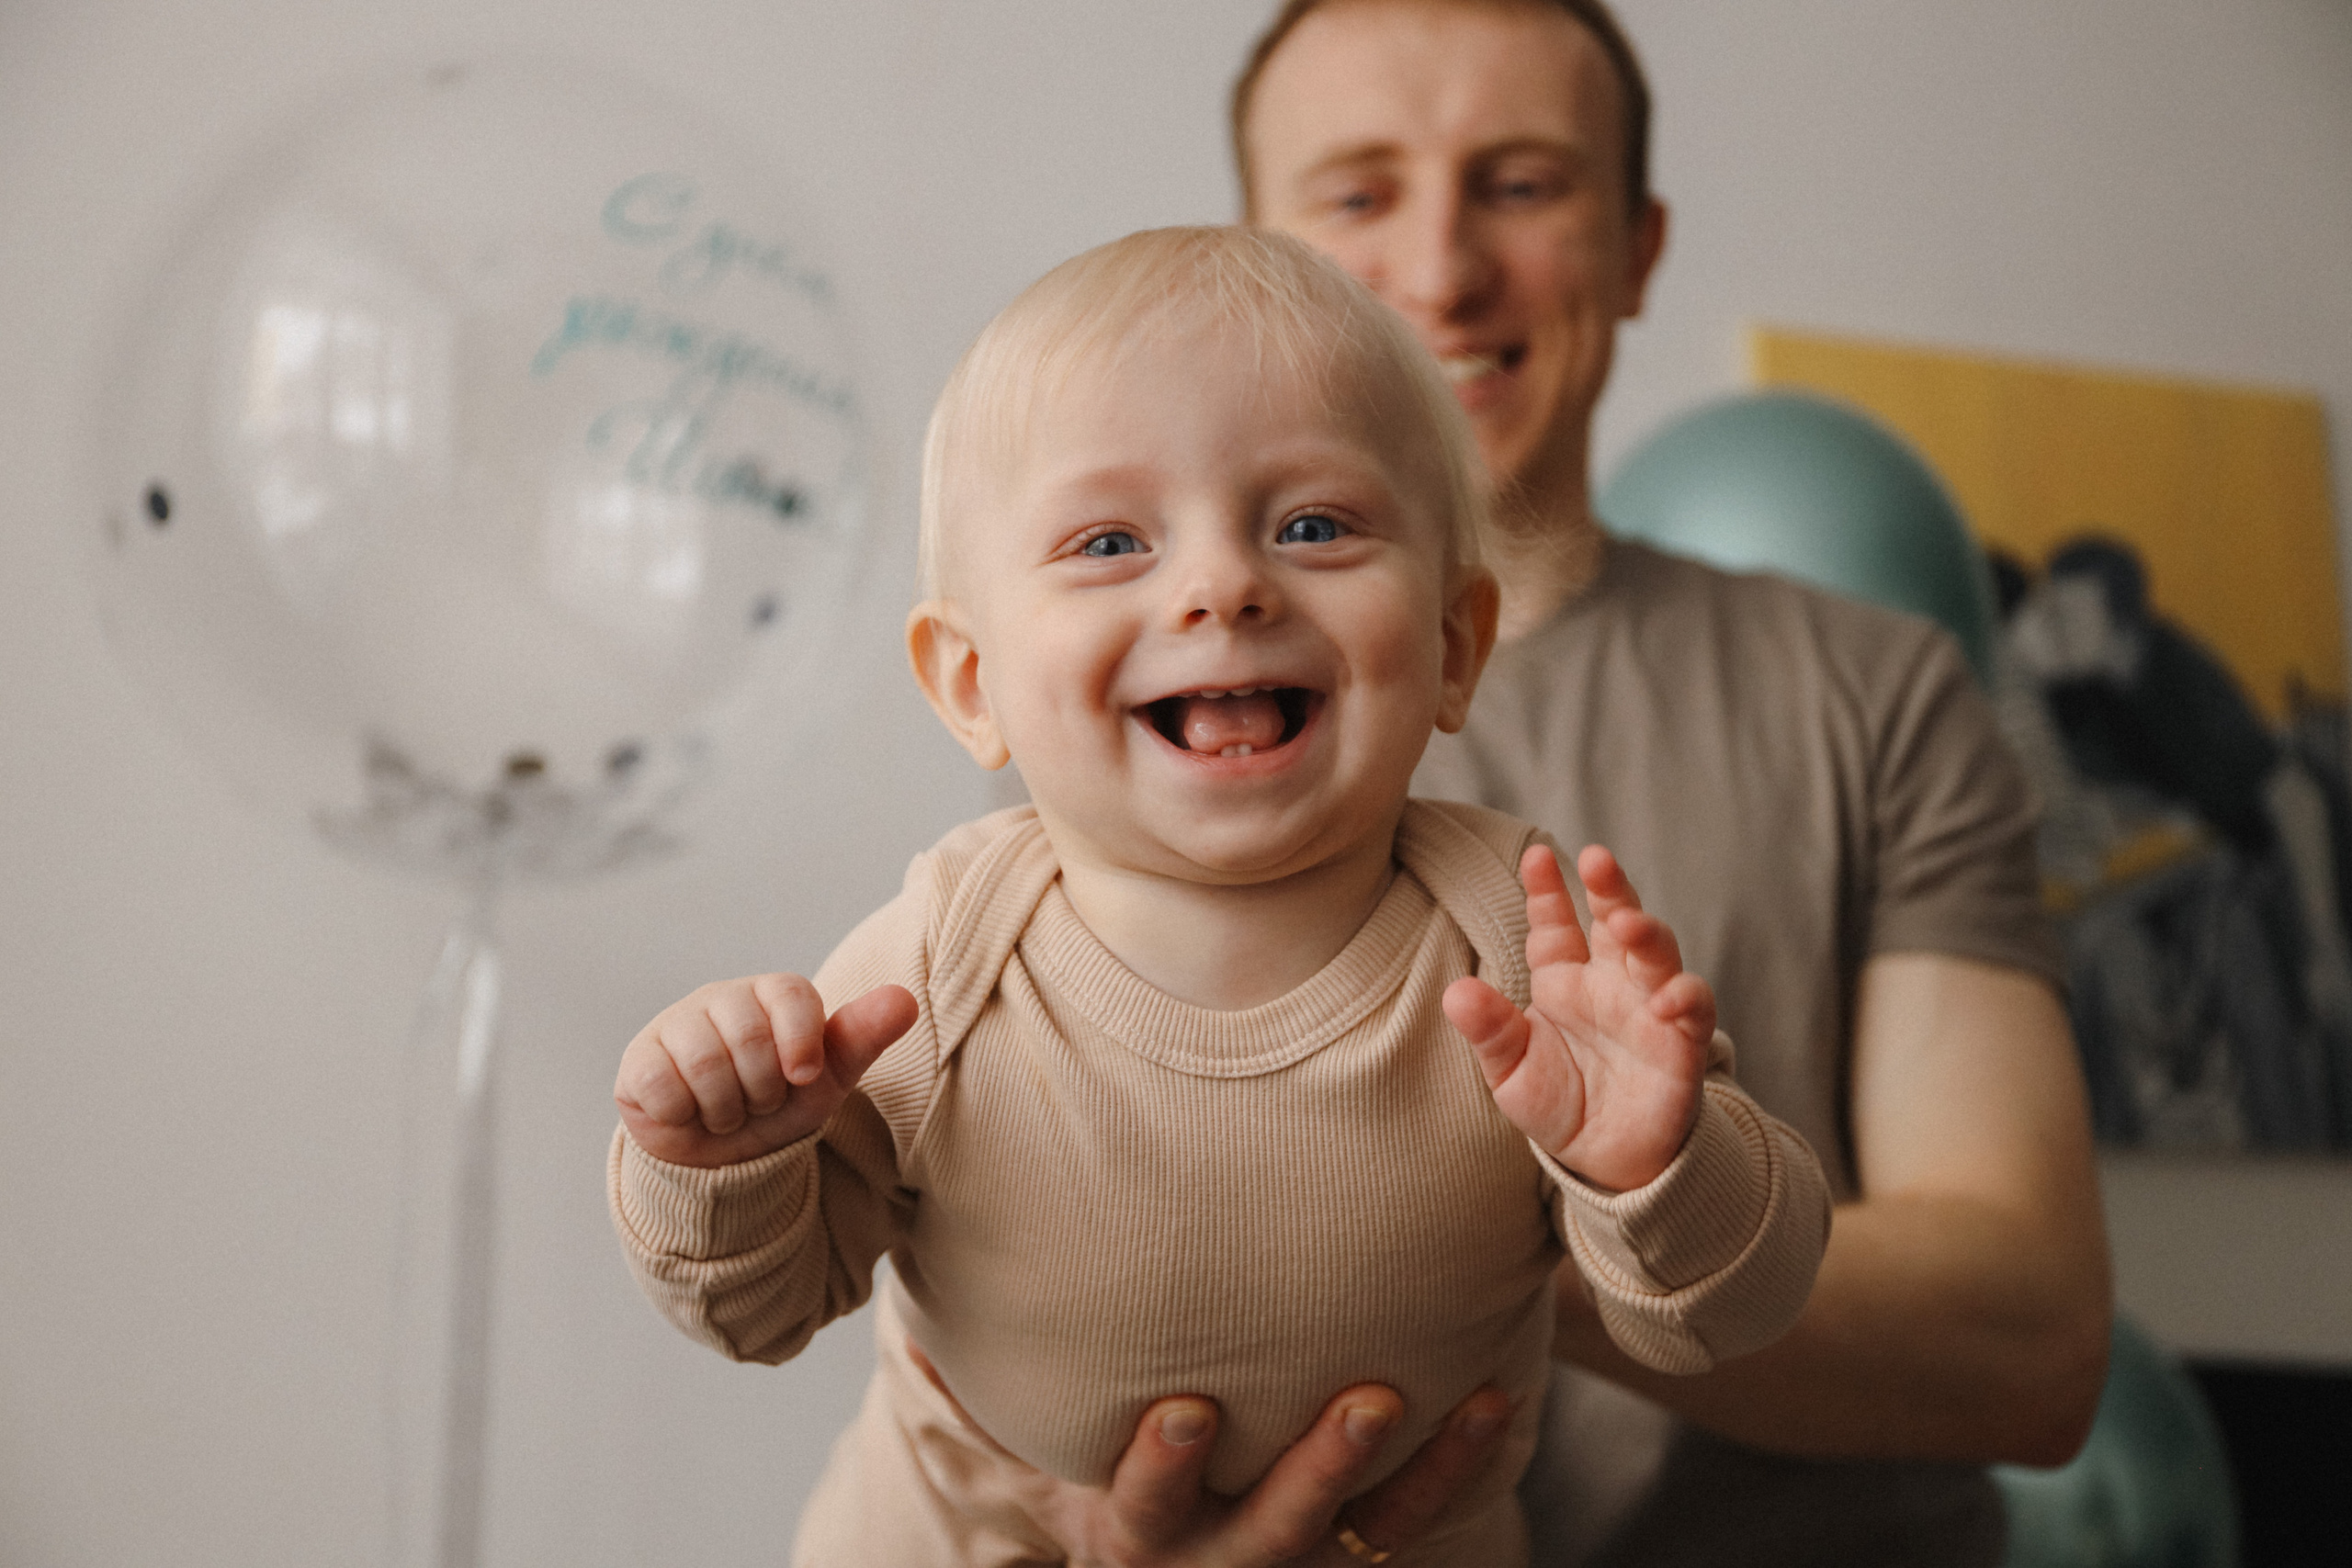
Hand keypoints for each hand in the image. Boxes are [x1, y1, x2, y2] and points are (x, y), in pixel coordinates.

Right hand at [613, 977, 915, 1167]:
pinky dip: (683, 1113)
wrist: (725, 1157)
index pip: (791, 994)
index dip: (800, 1043)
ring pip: (706, 1063)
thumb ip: (863, 1036)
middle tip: (759, 1102)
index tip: (802, 1076)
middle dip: (762, 1090)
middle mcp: (722, 998)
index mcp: (772, 994)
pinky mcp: (638, 1059)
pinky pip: (663, 1085)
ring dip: (726, 1108)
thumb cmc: (781, 1105)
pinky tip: (688, 1112)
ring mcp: (675, 1024)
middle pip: (749, 1037)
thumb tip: (904, 999)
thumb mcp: (829, 1078)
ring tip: (728, 1110)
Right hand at [908, 1342, 1510, 1565]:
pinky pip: (1411, 1523)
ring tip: (1427, 1399)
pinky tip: (1493, 1399)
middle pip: (1263, 1532)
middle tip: (1363, 1405)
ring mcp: (1284, 1557)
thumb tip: (922, 1230)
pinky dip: (1453, 1468)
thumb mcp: (1043, 1412)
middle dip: (1311, 1474)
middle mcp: (1208, 1556)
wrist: (1154, 1541)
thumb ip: (992, 1341)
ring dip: (1399, 1476)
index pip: (1136, 1506)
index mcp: (1126, 1526)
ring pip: (1348, 1536)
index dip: (1161, 1469)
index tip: (1185, 1411)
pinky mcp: (1350, 1545)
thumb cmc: (1090, 1434)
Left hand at [1443, 844, 1712, 1191]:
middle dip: (1610, 886)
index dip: (1546, 890)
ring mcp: (1649, 1007)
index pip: (1555, 924)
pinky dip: (1685, 997)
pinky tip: (1663, 1002)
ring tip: (1626, 923)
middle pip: (1616, 919)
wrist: (1605, 1162)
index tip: (1535, 858)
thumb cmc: (1558, 1106)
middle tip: (1596, 858)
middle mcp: (1610, 983)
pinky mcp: (1683, 1043)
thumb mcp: (1510, 1072)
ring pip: (1659, 952)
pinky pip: (1694, 1008)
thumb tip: (1455, 993)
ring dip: (1647, 931)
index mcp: (1564, 981)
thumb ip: (1489, 1032)